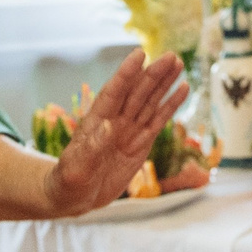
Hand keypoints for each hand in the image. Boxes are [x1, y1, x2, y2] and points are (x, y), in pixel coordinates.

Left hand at [42, 49, 186, 214]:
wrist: (75, 198)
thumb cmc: (68, 183)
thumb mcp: (75, 169)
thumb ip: (91, 148)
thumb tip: (108, 126)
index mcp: (95, 122)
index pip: (114, 92)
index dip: (126, 73)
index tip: (139, 54)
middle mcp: (115, 121)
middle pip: (137, 92)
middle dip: (153, 74)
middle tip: (171, 56)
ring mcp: (129, 131)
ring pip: (150, 102)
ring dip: (164, 83)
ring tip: (178, 63)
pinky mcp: (141, 143)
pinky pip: (158, 121)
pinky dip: (170, 105)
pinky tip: (182, 89)